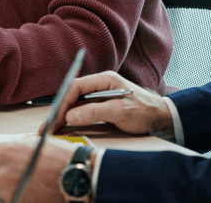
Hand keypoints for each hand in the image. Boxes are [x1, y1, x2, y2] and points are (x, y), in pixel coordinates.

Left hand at [0, 141, 75, 202]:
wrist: (76, 176)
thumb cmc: (58, 157)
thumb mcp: (29, 141)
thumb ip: (8, 148)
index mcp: (2, 152)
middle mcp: (1, 173)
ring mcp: (9, 192)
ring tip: (10, 180)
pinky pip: (4, 200)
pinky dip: (9, 195)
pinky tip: (21, 188)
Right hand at [54, 71, 173, 137]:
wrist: (162, 118)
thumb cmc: (145, 111)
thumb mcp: (121, 112)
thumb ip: (95, 112)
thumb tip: (70, 116)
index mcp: (105, 79)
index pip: (76, 87)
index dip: (63, 102)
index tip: (56, 118)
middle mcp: (100, 85)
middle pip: (73, 95)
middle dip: (59, 111)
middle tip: (47, 126)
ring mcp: (100, 96)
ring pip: (75, 104)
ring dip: (63, 116)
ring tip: (51, 129)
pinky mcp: (102, 106)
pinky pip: (82, 111)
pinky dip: (72, 119)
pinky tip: (65, 128)